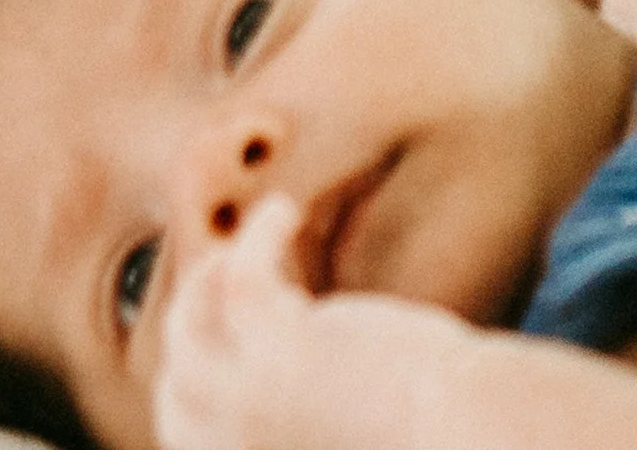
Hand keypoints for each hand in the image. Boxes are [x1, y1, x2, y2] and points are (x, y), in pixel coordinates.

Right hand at [155, 195, 475, 449]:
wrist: (462, 428)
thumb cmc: (426, 428)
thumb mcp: (342, 424)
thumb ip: (306, 406)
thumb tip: (304, 369)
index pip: (187, 428)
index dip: (193, 379)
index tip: (225, 332)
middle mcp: (235, 446)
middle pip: (174, 383)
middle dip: (188, 325)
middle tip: (218, 276)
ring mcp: (249, 402)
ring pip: (186, 327)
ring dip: (209, 273)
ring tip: (251, 236)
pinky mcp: (280, 350)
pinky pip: (241, 278)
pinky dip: (257, 236)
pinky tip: (283, 210)